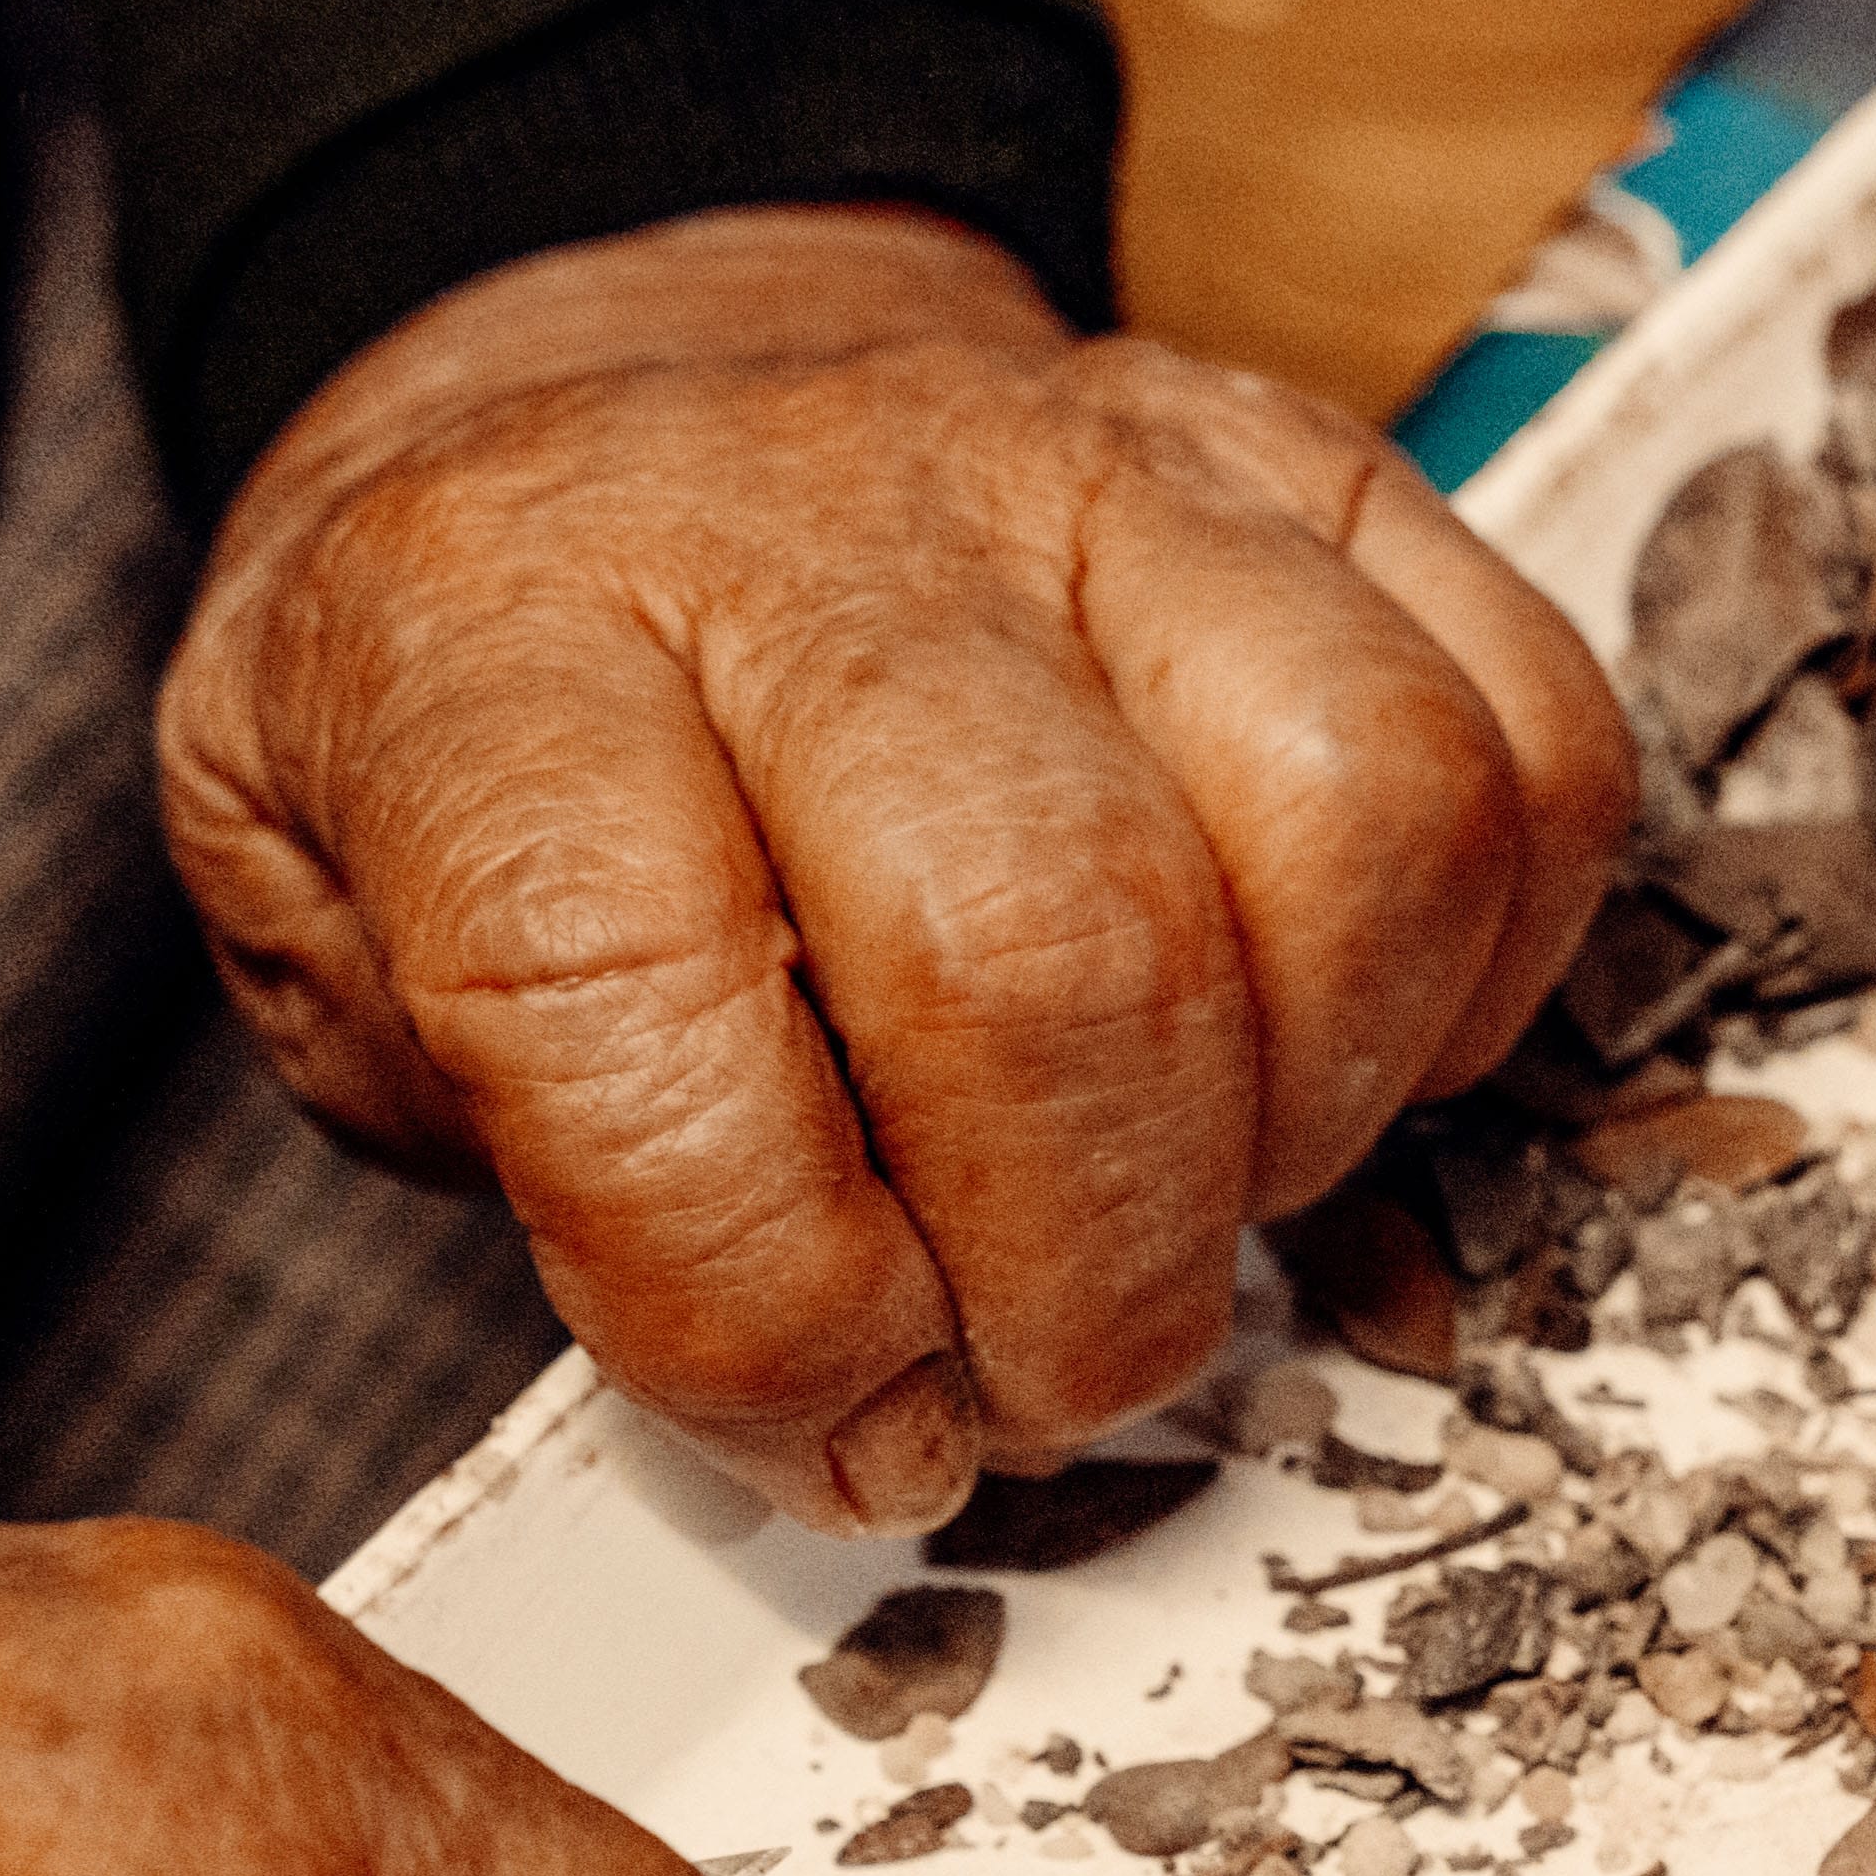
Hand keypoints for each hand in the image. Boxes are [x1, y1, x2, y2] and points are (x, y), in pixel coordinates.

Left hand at [166, 207, 1640, 1532]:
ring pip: (1359, 822)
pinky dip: (1485, 969)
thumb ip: (548, 1199)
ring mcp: (1088, 468)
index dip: (753, 1300)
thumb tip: (862, 1419)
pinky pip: (1530, 742)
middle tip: (1038, 1374)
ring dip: (1310, 1119)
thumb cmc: (497, 763)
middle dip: (1087, 1282)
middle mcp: (804, 514)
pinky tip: (1331, 1043)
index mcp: (484, 638)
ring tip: (1191, 1195)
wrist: (610, 445)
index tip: (834, 1430)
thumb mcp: (345, 970)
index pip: (606, 987)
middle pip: (1055, 946)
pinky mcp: (1306, 477)